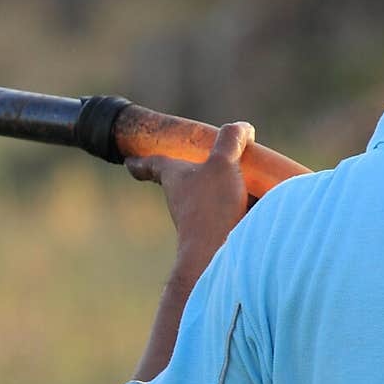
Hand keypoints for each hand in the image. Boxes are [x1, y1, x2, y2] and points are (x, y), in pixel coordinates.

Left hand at [125, 121, 254, 265]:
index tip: (127, 161)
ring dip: (219, 192)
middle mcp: (180, 199)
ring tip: (241, 183)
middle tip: (196, 165)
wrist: (216, 255)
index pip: (154, 164)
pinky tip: (256, 205)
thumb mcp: (222, 164)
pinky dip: (238, 208)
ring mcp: (196, 219)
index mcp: (174, 178)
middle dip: (187, 174)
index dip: (141, 161)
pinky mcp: (215, 234)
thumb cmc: (211, 206)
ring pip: (205, 201)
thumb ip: (231, 141)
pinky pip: (226, 216)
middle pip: (180, 183)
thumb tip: (242, 128)